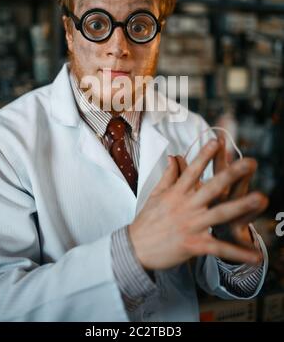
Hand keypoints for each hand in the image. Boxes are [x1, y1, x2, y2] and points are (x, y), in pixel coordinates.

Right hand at [128, 139, 267, 271]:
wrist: (135, 249)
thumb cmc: (146, 221)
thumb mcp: (156, 195)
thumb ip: (168, 175)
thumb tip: (174, 156)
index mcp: (177, 193)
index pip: (192, 170)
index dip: (204, 155)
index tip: (216, 141)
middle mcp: (186, 206)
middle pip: (212, 187)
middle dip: (231, 173)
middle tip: (250, 162)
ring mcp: (191, 225)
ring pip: (220, 212)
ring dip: (242, 205)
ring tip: (261, 197)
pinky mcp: (194, 244)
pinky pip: (219, 248)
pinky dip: (237, 253)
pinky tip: (255, 256)